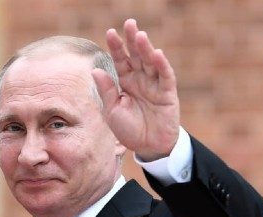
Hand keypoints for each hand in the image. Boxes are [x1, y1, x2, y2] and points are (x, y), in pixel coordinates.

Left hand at [92, 18, 180, 160]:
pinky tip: (157, 54)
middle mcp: (140, 80)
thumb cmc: (129, 129)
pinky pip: (165, 77)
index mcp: (125, 82)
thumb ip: (106, 91)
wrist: (147, 147)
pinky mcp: (168, 93)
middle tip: (129, 23)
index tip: (110, 33)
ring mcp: (155, 85)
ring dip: (146, 49)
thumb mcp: (112, 110)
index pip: (120, 61)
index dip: (116, 47)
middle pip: (136, 56)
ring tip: (140, 35)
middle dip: (132, 40)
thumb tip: (95, 70)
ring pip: (151, 62)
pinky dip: (162, 66)